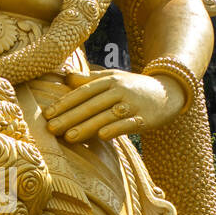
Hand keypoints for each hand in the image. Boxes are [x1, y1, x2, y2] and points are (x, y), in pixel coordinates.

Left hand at [43, 69, 185, 143]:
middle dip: (70, 117)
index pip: (82, 93)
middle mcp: (119, 91)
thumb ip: (90, 80)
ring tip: (69, 137)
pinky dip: (115, 129)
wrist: (169, 92)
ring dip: (87, 126)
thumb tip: (66, 77)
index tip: (47, 114)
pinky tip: (101, 136)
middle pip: (91, 105)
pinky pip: (128, 124)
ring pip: (106, 116)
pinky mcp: (145, 118)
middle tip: (50, 129)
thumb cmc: (134, 87)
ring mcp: (132, 105)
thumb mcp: (113, 78)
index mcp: (109, 81)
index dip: (64, 103)